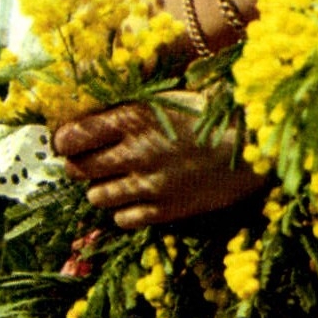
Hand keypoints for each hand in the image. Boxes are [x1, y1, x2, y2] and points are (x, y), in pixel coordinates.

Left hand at [53, 94, 260, 229]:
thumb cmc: (212, 114)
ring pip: (95, 196)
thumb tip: (91, 116)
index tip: (69, 141)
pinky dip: (125, 210)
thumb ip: (129, 108)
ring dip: (103, 188)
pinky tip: (139, 197)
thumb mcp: (167, 98)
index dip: (65, 141)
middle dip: (80, 165)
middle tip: (94, 160)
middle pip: (77, 169)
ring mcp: (147, 185)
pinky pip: (122, 219)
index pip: (71, 136)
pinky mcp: (163, 210)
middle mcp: (133, 152)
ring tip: (121, 178)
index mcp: (133, 117)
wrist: (253, 146)